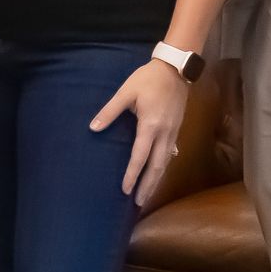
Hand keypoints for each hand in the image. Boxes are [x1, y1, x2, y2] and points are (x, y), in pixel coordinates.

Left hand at [90, 59, 188, 206]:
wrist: (175, 69)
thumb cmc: (148, 79)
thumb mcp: (126, 92)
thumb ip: (110, 111)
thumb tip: (93, 128)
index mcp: (151, 125)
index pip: (140, 156)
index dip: (132, 174)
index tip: (125, 190)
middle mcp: (165, 134)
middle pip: (157, 166)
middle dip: (148, 186)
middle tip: (139, 202)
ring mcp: (173, 133)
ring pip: (166, 162)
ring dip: (156, 179)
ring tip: (147, 194)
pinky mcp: (177, 129)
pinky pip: (170, 154)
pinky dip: (162, 167)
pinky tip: (158, 173)